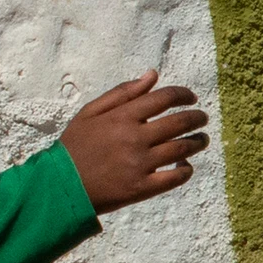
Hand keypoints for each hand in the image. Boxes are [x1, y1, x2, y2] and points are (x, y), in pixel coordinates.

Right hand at [60, 77, 208, 211]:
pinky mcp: (142, 188)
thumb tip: (152, 75)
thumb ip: (123, 93)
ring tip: (202, 140)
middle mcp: (134, 138)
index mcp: (122, 117)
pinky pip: (175, 177)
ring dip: (198, 142)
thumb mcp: (90, 113)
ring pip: (182, 148)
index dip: (184, 95)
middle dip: (197, 118)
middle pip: (180, 122)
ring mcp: (139, 164)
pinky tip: (185, 165)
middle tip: (202, 119)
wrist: (60, 186)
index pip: (164, 98)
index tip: (191, 98)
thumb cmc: (75, 146)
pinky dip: (186, 170)